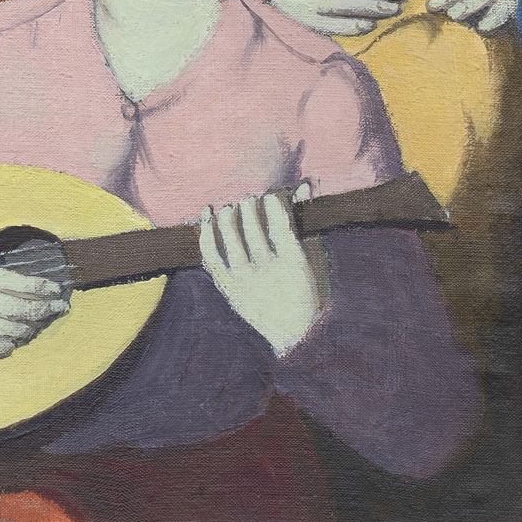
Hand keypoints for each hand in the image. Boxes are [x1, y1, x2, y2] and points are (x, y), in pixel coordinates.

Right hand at [0, 205, 69, 357]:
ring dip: (31, 328)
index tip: (58, 288)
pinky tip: (14, 342)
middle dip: (47, 309)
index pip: (17, 282)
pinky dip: (7, 346)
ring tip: (44, 324)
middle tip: (63, 308)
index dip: (42, 287)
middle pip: (21, 307)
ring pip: (11, 328)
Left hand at [199, 186, 328, 357]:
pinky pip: (210, 253)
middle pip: (252, 224)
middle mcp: (268, 271)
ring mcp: (245, 280)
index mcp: (295, 263)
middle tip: (252, 199)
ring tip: (233, 207)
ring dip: (229, 213)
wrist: (295, 336)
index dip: (273, 200)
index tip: (273, 195)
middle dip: (251, 204)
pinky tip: (208, 215)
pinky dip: (205, 231)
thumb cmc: (309, 288)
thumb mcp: (315, 256)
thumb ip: (307, 222)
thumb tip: (305, 185)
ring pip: (229, 234)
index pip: (279, 221)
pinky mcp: (227, 287)